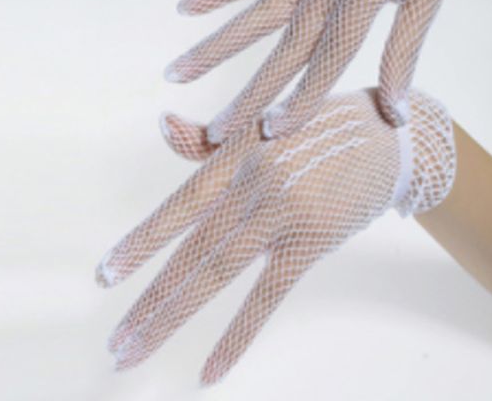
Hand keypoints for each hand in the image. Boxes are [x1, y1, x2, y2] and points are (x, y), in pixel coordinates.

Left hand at [97, 89, 455, 383]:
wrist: (388, 137)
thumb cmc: (314, 128)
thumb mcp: (262, 121)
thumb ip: (209, 138)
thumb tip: (162, 124)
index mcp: (235, 153)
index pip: (178, 207)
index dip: (140, 243)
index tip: (103, 277)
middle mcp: (253, 185)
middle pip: (190, 252)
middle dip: (149, 300)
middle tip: (115, 343)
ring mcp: (283, 215)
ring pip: (217, 274)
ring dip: (173, 318)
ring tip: (135, 353)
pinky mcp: (313, 242)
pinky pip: (268, 295)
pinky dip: (238, 335)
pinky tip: (209, 371)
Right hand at [161, 0, 486, 160]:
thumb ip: (404, 54)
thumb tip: (395, 112)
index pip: (327, 62)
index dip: (300, 101)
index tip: (270, 133)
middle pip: (281, 52)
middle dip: (248, 96)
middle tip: (216, 131)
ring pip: (251, 16)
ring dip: (212, 48)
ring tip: (176, 74)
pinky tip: (182, 8)